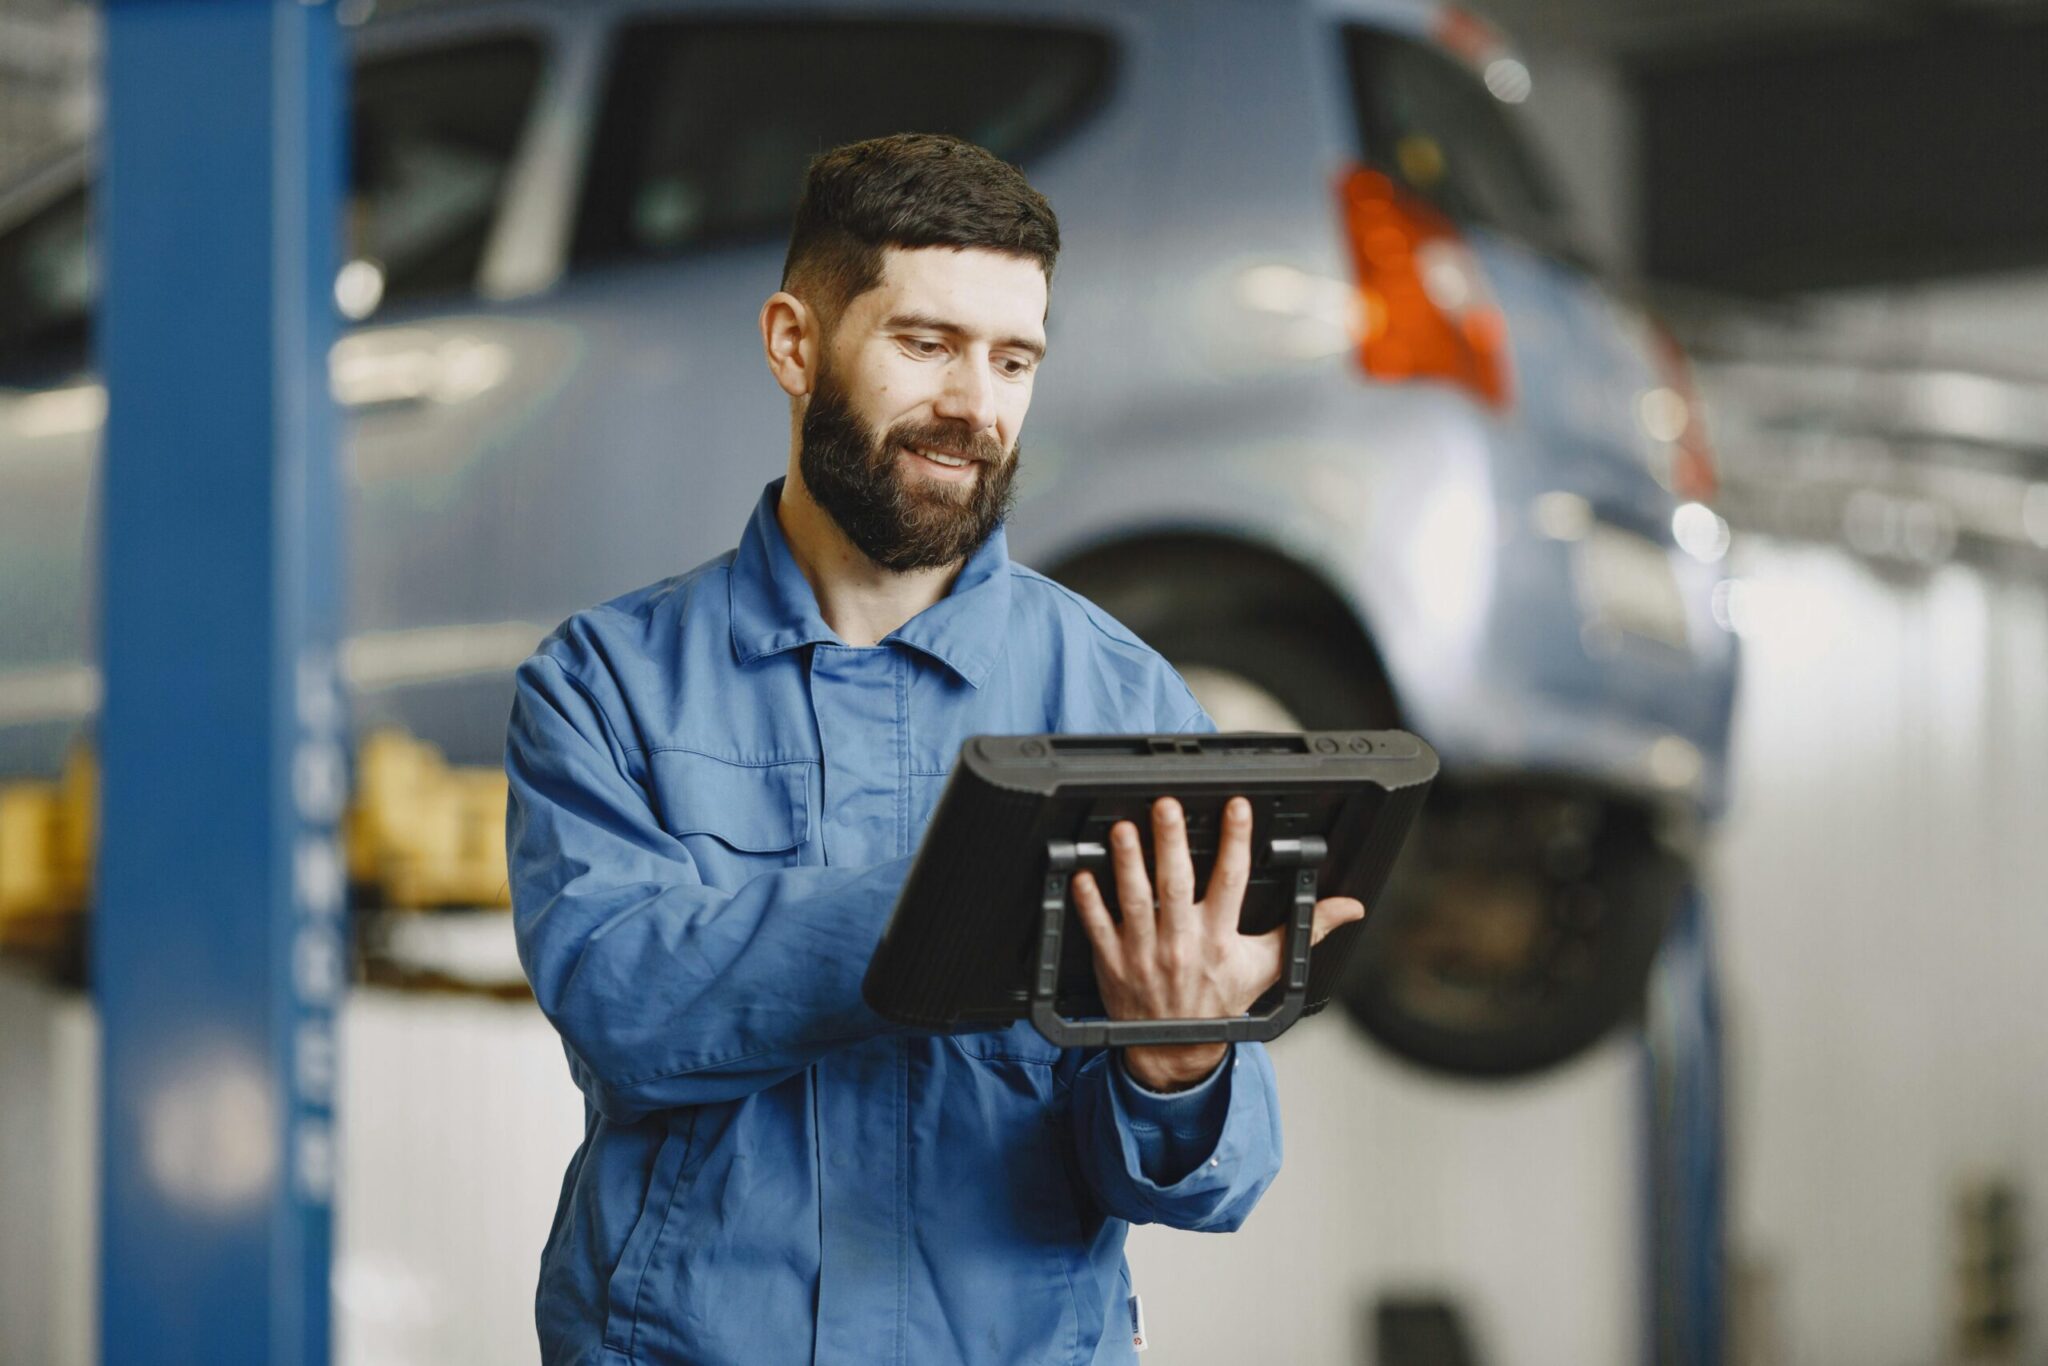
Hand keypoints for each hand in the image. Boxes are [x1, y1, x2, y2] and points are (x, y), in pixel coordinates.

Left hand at [1072, 795, 1364, 1090]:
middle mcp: (1182, 942)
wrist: (1176, 1051)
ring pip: (1134, 901)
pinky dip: (1088, 902)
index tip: (1236, 807)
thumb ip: (1307, 931)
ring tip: (1123, 829)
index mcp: (1220, 938)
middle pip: (1175, 884)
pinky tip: (1082, 874)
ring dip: (1127, 864)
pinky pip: (1098, 927)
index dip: (1235, 841)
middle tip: (1166, 806)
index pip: (1231, 881)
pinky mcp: (1113, 961)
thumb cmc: (1220, 1002)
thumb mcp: (1268, 967)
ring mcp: (1143, 952)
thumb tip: (1349, 907)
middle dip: (1171, 842)